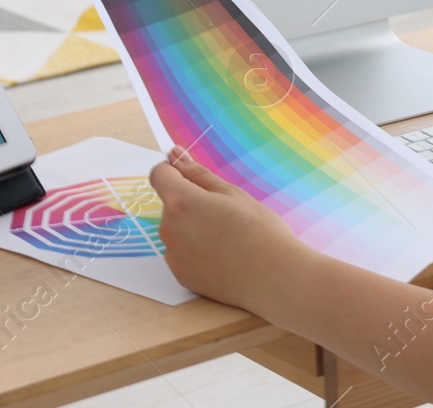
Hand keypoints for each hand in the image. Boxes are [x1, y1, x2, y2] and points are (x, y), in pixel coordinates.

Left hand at [149, 147, 310, 313]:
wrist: (273, 277)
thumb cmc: (258, 230)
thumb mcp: (231, 194)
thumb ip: (198, 174)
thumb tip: (175, 155)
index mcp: (181, 202)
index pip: (159, 175)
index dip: (174, 171)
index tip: (192, 177)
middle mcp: (169, 229)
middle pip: (171, 204)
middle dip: (190, 202)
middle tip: (224, 212)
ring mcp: (173, 255)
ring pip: (176, 229)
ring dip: (192, 227)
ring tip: (226, 236)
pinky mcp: (180, 275)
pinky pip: (181, 253)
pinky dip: (196, 251)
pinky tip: (222, 256)